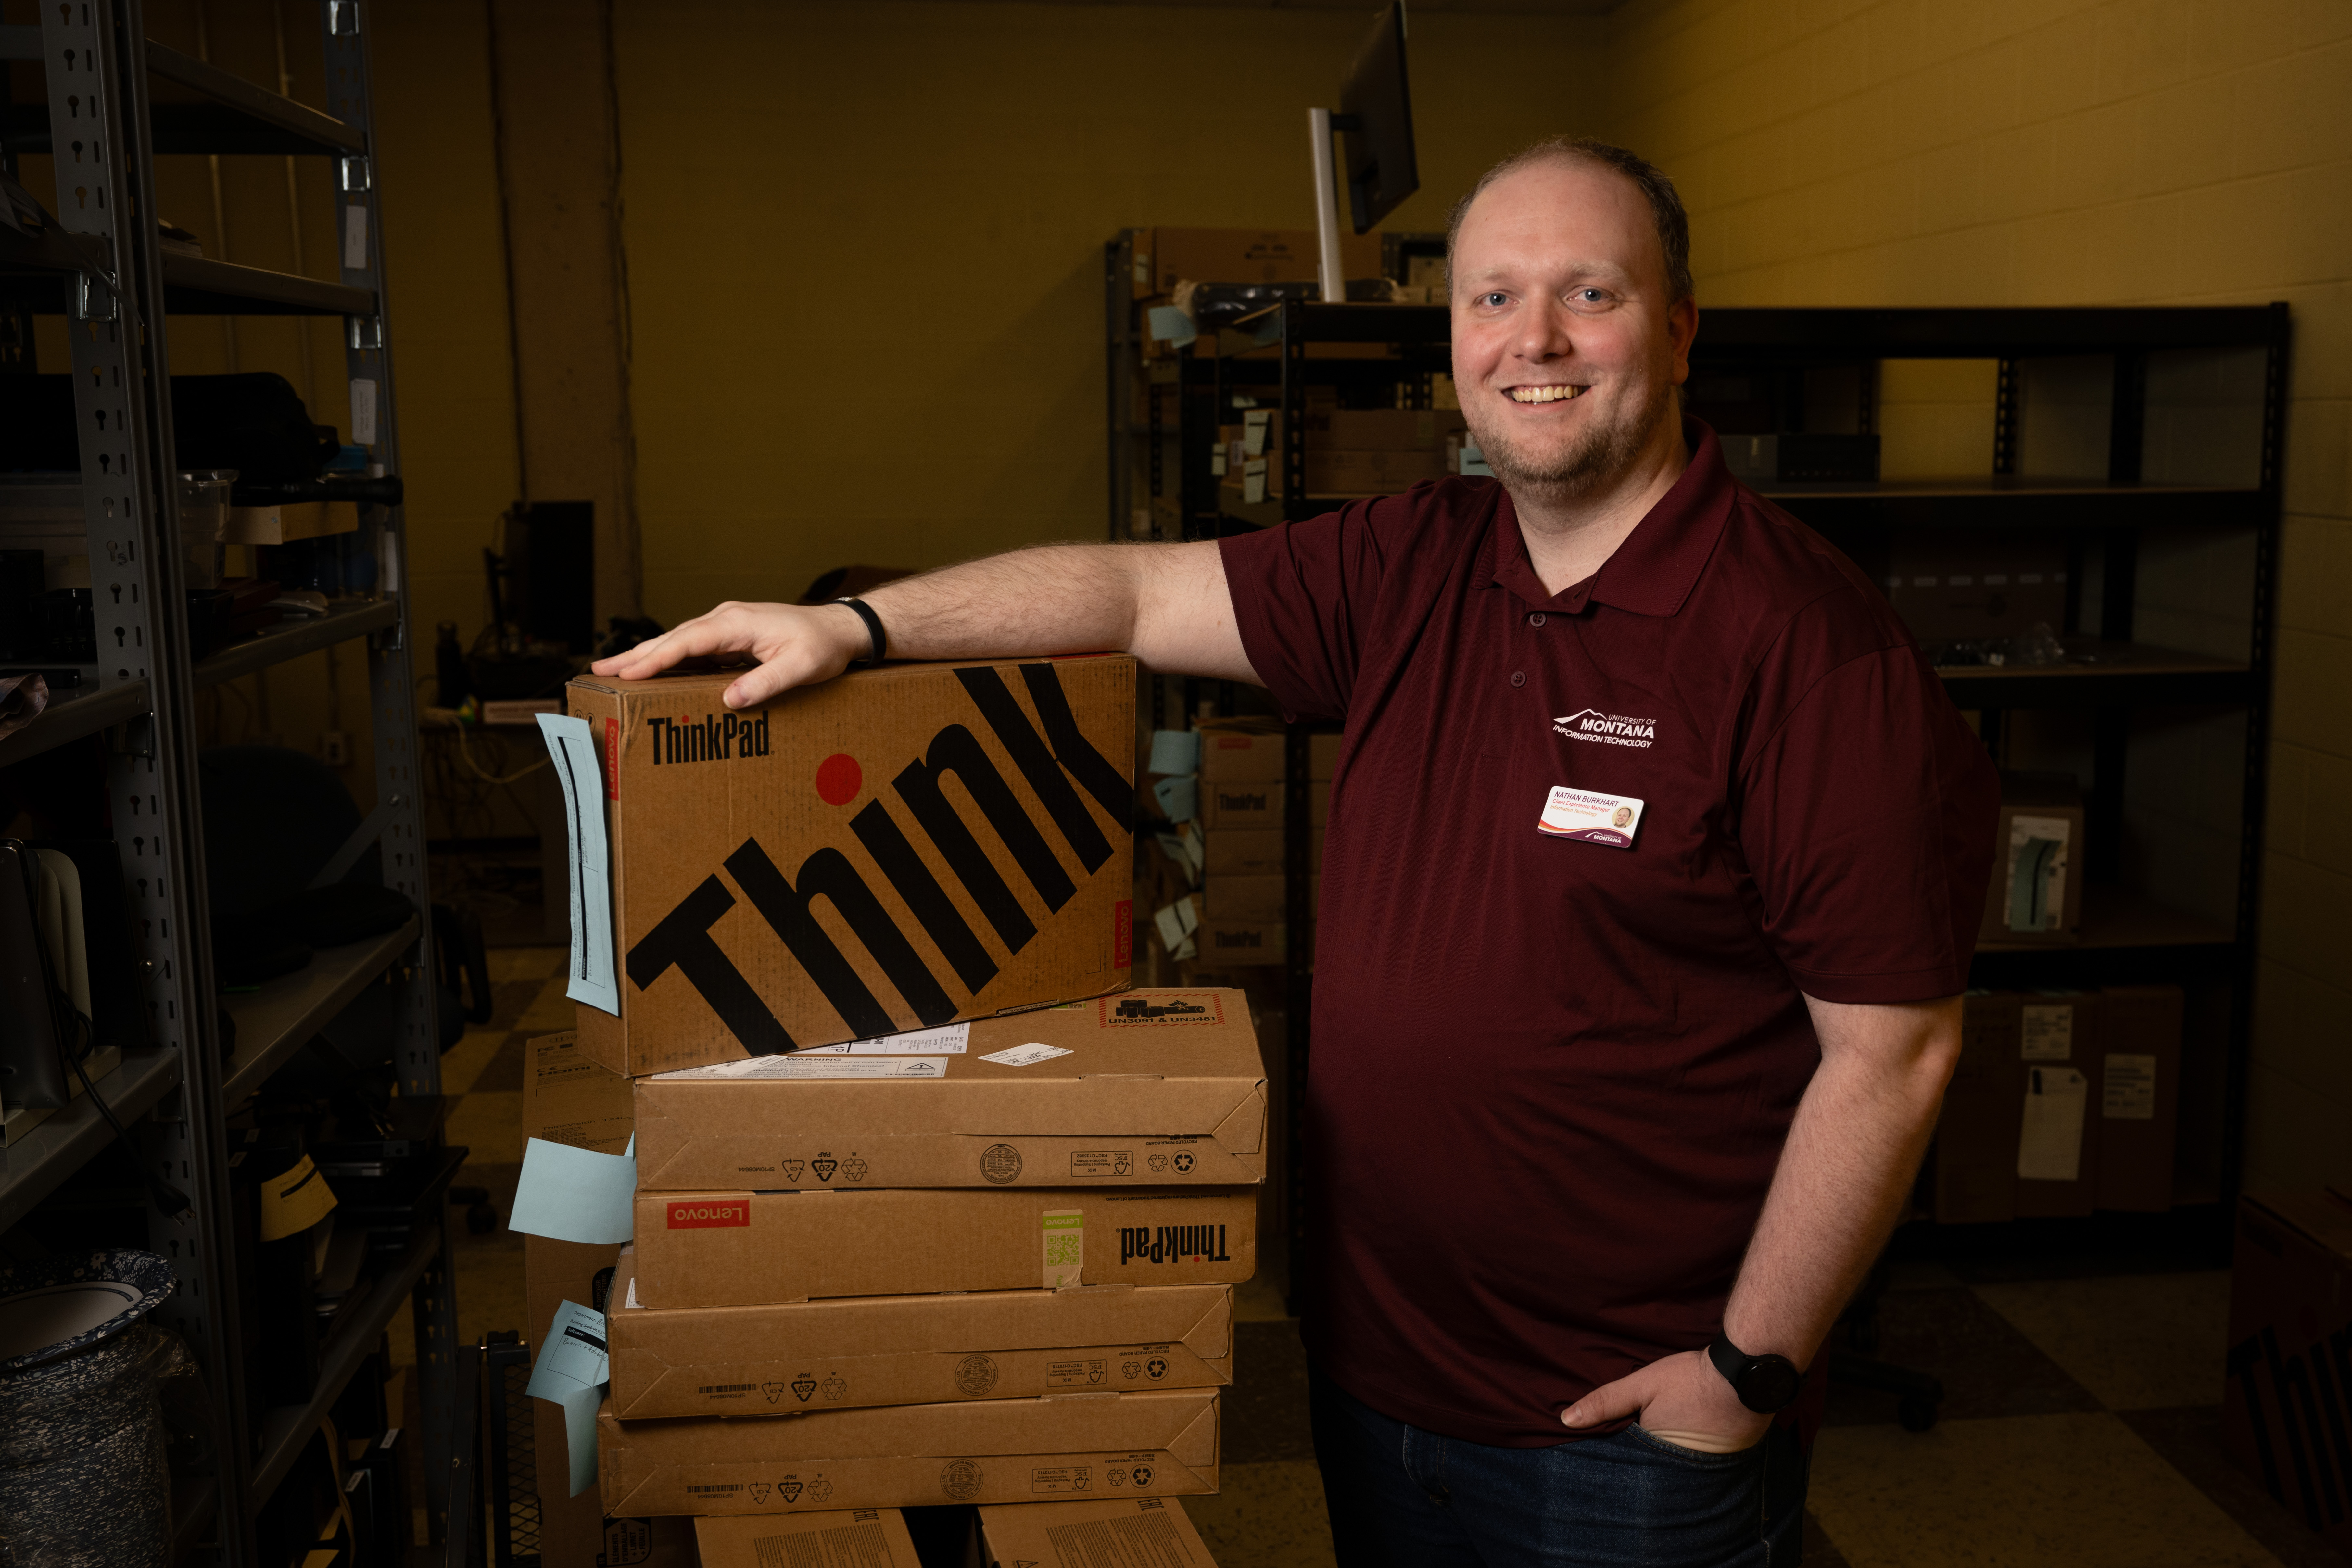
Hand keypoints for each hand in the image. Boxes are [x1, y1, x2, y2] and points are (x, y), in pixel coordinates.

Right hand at [588, 601, 870, 708]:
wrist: (841, 629)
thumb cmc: (822, 646)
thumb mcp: (801, 668)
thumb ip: (766, 683)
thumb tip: (731, 699)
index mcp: (736, 623)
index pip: (686, 642)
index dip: (655, 659)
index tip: (628, 673)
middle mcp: (725, 619)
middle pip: (672, 638)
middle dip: (635, 655)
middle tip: (600, 671)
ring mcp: (726, 625)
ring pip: (678, 641)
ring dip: (647, 655)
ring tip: (615, 671)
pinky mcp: (731, 635)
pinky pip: (692, 646)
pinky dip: (669, 656)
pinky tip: (654, 670)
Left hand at [1559, 1348, 1771, 1453]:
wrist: (1746, 1373)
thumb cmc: (1691, 1379)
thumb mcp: (1642, 1385)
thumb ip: (1605, 1402)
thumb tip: (1566, 1419)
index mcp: (1658, 1458)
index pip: (1628, 1471)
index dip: (1616, 1465)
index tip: (1599, 1464)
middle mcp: (1683, 1473)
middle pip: (1652, 1477)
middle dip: (1638, 1471)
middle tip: (1624, 1462)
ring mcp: (1708, 1471)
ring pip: (1675, 1474)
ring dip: (1664, 1467)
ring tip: (1653, 1454)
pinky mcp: (1727, 1463)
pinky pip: (1699, 1468)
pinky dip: (1688, 1461)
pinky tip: (1682, 1447)